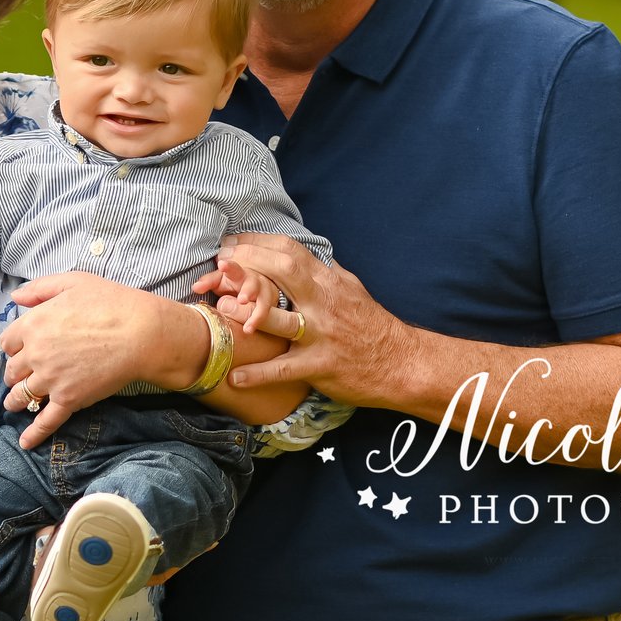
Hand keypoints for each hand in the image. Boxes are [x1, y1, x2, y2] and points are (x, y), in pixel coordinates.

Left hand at [1, 274, 204, 448]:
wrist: (141, 331)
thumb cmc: (112, 302)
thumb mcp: (73, 282)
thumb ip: (41, 289)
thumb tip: (16, 300)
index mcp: (33, 324)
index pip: (9, 342)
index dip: (15, 346)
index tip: (21, 350)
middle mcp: (35, 353)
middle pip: (13, 370)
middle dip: (15, 373)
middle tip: (22, 376)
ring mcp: (51, 379)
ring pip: (23, 395)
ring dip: (16, 401)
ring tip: (15, 404)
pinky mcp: (69, 399)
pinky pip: (46, 420)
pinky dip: (34, 434)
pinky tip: (26, 443)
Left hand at [199, 235, 418, 408]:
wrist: (402, 363)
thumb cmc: (372, 326)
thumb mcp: (351, 289)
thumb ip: (324, 271)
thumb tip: (301, 253)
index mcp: (329, 281)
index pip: (290, 250)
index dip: (256, 243)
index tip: (229, 243)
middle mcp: (324, 302)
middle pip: (283, 272)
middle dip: (247, 265)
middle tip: (217, 268)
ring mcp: (322, 334)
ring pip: (281, 319)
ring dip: (247, 312)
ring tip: (218, 307)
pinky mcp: (321, 365)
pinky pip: (285, 370)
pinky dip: (259, 374)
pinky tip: (234, 377)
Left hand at [214, 256, 286, 334]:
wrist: (255, 287)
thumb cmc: (232, 283)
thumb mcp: (219, 280)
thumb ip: (207, 282)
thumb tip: (195, 288)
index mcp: (239, 273)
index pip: (233, 268)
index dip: (228, 267)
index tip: (222, 265)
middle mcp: (253, 282)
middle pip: (252, 284)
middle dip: (248, 291)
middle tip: (242, 299)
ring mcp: (263, 294)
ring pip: (263, 302)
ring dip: (256, 312)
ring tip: (247, 325)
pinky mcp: (267, 306)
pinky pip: (264, 314)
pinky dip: (257, 322)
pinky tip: (248, 330)